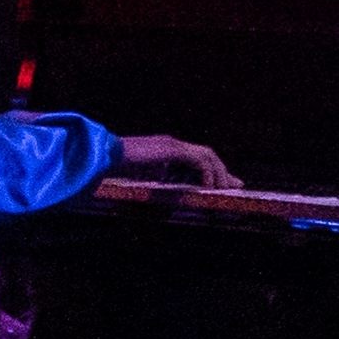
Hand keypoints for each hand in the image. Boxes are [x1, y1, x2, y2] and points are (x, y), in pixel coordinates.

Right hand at [112, 134, 239, 188]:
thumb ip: (159, 182)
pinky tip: (208, 187)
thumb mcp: (141, 179)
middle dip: (222, 171)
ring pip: (207, 155)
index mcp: (165, 150)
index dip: (212, 171)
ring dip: (218, 172)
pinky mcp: (171, 149)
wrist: (102, 157)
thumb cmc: (114, 169)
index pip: (197, 158)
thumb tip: (169, 194)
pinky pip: (198, 160)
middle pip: (207, 155)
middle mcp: (172, 144)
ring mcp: (172, 144)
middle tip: (236, 185)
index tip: (226, 183)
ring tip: (223, 189)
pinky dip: (206, 174)